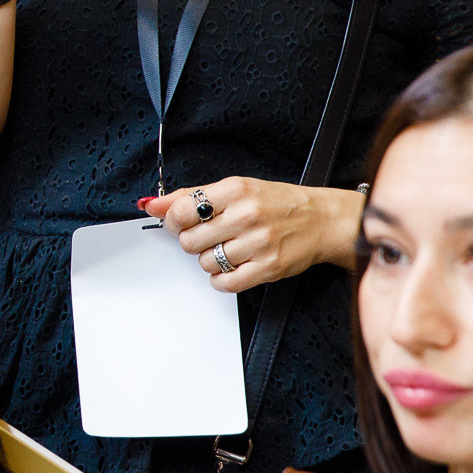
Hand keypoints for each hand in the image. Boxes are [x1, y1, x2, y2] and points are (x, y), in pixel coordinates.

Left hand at [144, 179, 363, 294]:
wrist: (321, 219)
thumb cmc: (276, 203)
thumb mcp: (234, 189)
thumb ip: (190, 196)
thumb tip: (151, 204)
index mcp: (235, 190)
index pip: (182, 210)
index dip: (173, 221)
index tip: (179, 223)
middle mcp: (246, 215)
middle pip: (189, 241)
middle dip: (193, 242)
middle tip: (210, 236)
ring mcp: (259, 243)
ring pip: (205, 263)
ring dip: (210, 260)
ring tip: (227, 249)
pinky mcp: (268, 268)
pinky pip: (225, 283)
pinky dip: (221, 280)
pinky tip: (232, 267)